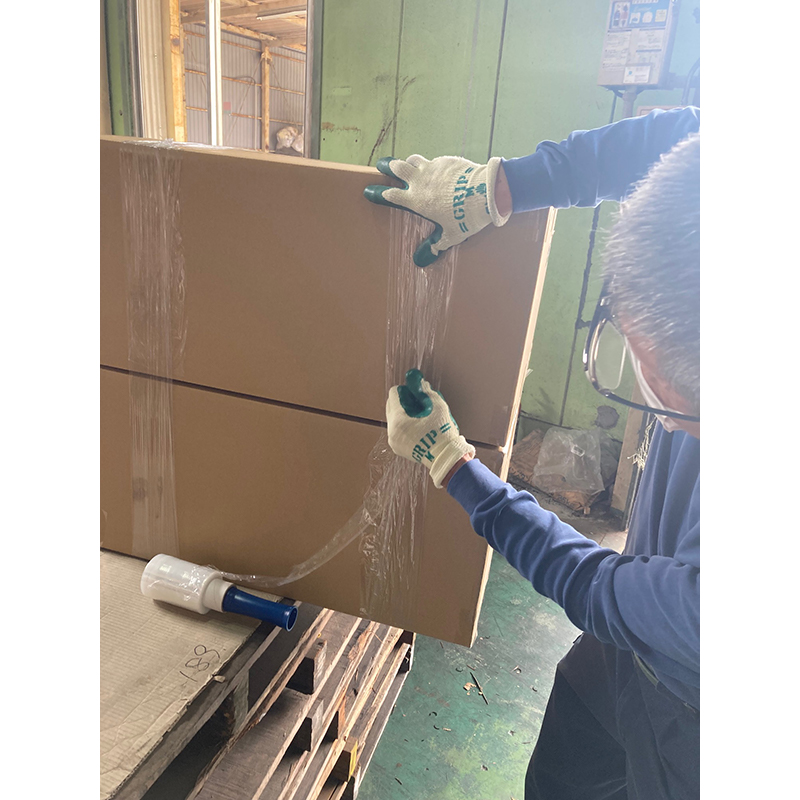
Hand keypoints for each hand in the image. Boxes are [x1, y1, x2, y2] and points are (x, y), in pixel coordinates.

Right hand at [364, 155, 510, 266]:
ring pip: (413, 159)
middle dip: (387, 166)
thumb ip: (435, 245)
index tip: (369, 191)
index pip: (390, 194)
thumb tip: (421, 260)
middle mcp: (420, 181)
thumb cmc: (465, 217)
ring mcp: (433, 168)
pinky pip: (434, 161)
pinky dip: (432, 165)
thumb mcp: (450, 236)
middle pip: (397, 167)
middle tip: (382, 165)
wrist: (484, 193)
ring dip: (408, 162)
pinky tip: (437, 169)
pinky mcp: (446, 161)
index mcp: (416, 200)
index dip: (378, 193)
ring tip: (407, 164)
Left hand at [386, 369, 475, 487]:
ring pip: (393, 419)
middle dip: (403, 400)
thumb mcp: (438, 408)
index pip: (393, 395)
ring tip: (420, 412)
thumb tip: (422, 384)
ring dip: (404, 412)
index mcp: (398, 422)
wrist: (446, 457)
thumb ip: (427, 393)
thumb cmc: (442, 434)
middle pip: (391, 406)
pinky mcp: (398, 448)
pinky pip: (397, 430)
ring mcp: (394, 442)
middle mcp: (392, 432)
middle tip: (417, 399)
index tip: (414, 389)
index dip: (404, 389)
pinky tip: (418, 423)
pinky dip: (404, 424)